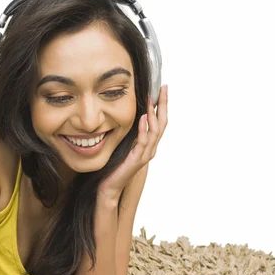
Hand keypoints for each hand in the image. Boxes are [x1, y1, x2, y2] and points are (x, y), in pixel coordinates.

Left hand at [98, 84, 167, 199]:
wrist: (110, 186)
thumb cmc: (115, 166)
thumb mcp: (124, 144)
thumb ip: (130, 132)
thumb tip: (130, 114)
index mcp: (149, 144)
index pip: (160, 121)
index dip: (162, 105)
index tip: (162, 89)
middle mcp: (151, 148)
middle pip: (162, 124)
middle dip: (163, 105)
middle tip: (163, 88)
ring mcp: (145, 155)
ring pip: (155, 131)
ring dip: (153, 114)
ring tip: (151, 100)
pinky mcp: (137, 160)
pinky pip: (143, 141)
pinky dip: (144, 129)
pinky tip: (143, 117)